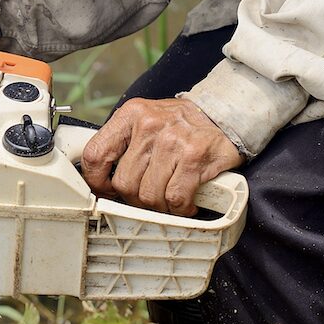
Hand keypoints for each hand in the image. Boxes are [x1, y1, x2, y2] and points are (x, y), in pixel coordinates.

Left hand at [81, 98, 243, 215]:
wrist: (227, 115)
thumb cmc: (183, 123)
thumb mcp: (146, 119)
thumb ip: (124, 143)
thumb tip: (103, 177)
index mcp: (130, 115)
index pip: (96, 154)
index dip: (96, 181)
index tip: (105, 190)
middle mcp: (149, 126)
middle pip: (124, 183)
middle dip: (134, 198)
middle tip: (147, 197)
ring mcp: (172, 142)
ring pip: (149, 194)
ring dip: (158, 206)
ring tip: (167, 200)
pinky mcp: (194, 157)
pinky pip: (175, 198)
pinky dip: (179, 208)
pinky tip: (185, 204)